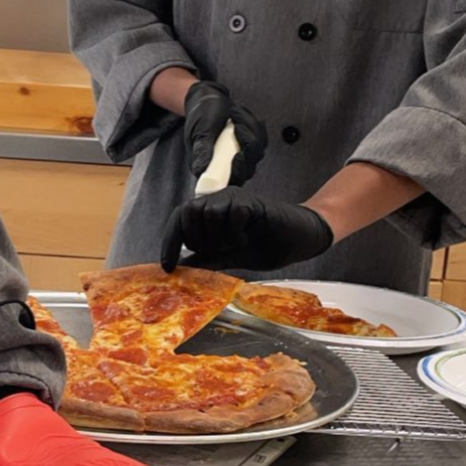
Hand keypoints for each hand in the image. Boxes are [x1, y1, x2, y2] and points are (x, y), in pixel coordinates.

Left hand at [161, 188, 332, 273]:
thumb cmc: (266, 245)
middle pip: (189, 213)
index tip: (168, 267)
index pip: (179, 219)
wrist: (298, 239)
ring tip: (236, 244)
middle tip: (217, 251)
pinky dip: (236, 233)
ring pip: (209, 214)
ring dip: (220, 238)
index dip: (170, 241)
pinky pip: (232, 215)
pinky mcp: (250, 201)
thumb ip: (207, 259)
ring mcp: (234, 198)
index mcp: (209, 212)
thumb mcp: (230, 257)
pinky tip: (247, 238)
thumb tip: (182, 268)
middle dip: (198, 239)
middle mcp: (218, 200)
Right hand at [183, 81, 266, 186]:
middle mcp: (226, 165)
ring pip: (256, 152)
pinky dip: (253, 124)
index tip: (239, 155)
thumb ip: (202, 150)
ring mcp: (240, 155)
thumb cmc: (200, 115)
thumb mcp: (200, 131)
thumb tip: (200, 170)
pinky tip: (240, 114)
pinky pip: (261, 139)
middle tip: (238, 126)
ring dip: (250, 129)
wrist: (207, 99)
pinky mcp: (249, 145)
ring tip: (234, 113)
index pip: (230, 179)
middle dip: (248, 144)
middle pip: (248, 167)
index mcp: (211, 166)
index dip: (238, 170)